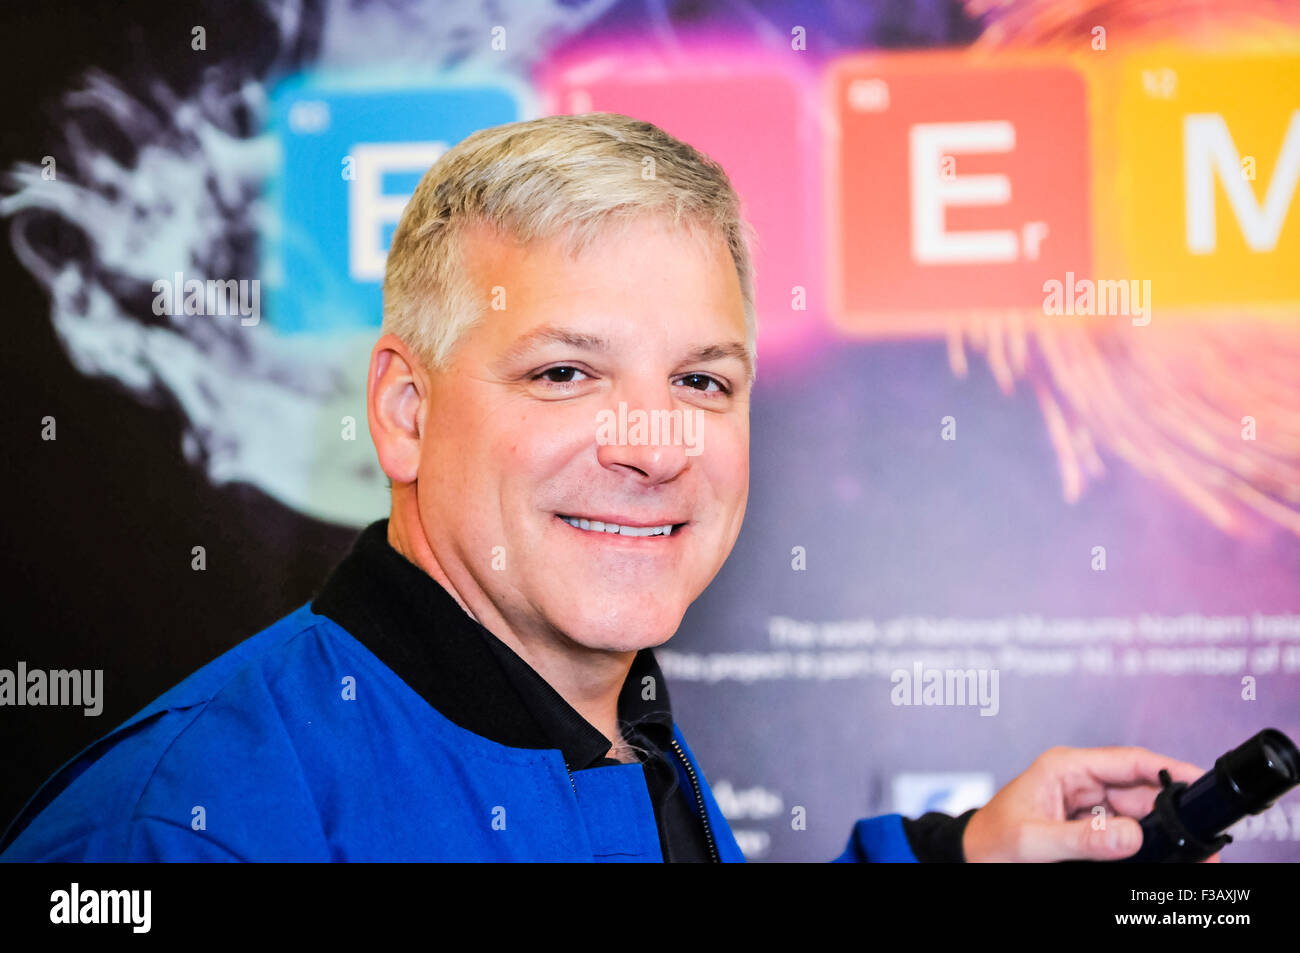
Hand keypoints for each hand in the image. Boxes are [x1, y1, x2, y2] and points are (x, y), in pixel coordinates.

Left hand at [962, 745, 1222, 862]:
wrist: (970, 858)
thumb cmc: (989, 841)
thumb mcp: (1033, 840)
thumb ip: (1081, 839)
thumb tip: (1132, 836)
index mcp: (1065, 768)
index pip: (1128, 761)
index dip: (1168, 769)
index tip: (1201, 781)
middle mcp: (1080, 782)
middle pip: (1140, 793)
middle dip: (1172, 813)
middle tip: (1204, 839)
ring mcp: (1086, 807)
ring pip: (1137, 817)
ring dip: (1161, 834)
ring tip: (1190, 854)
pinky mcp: (1087, 829)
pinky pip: (1123, 836)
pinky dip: (1142, 847)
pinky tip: (1161, 857)